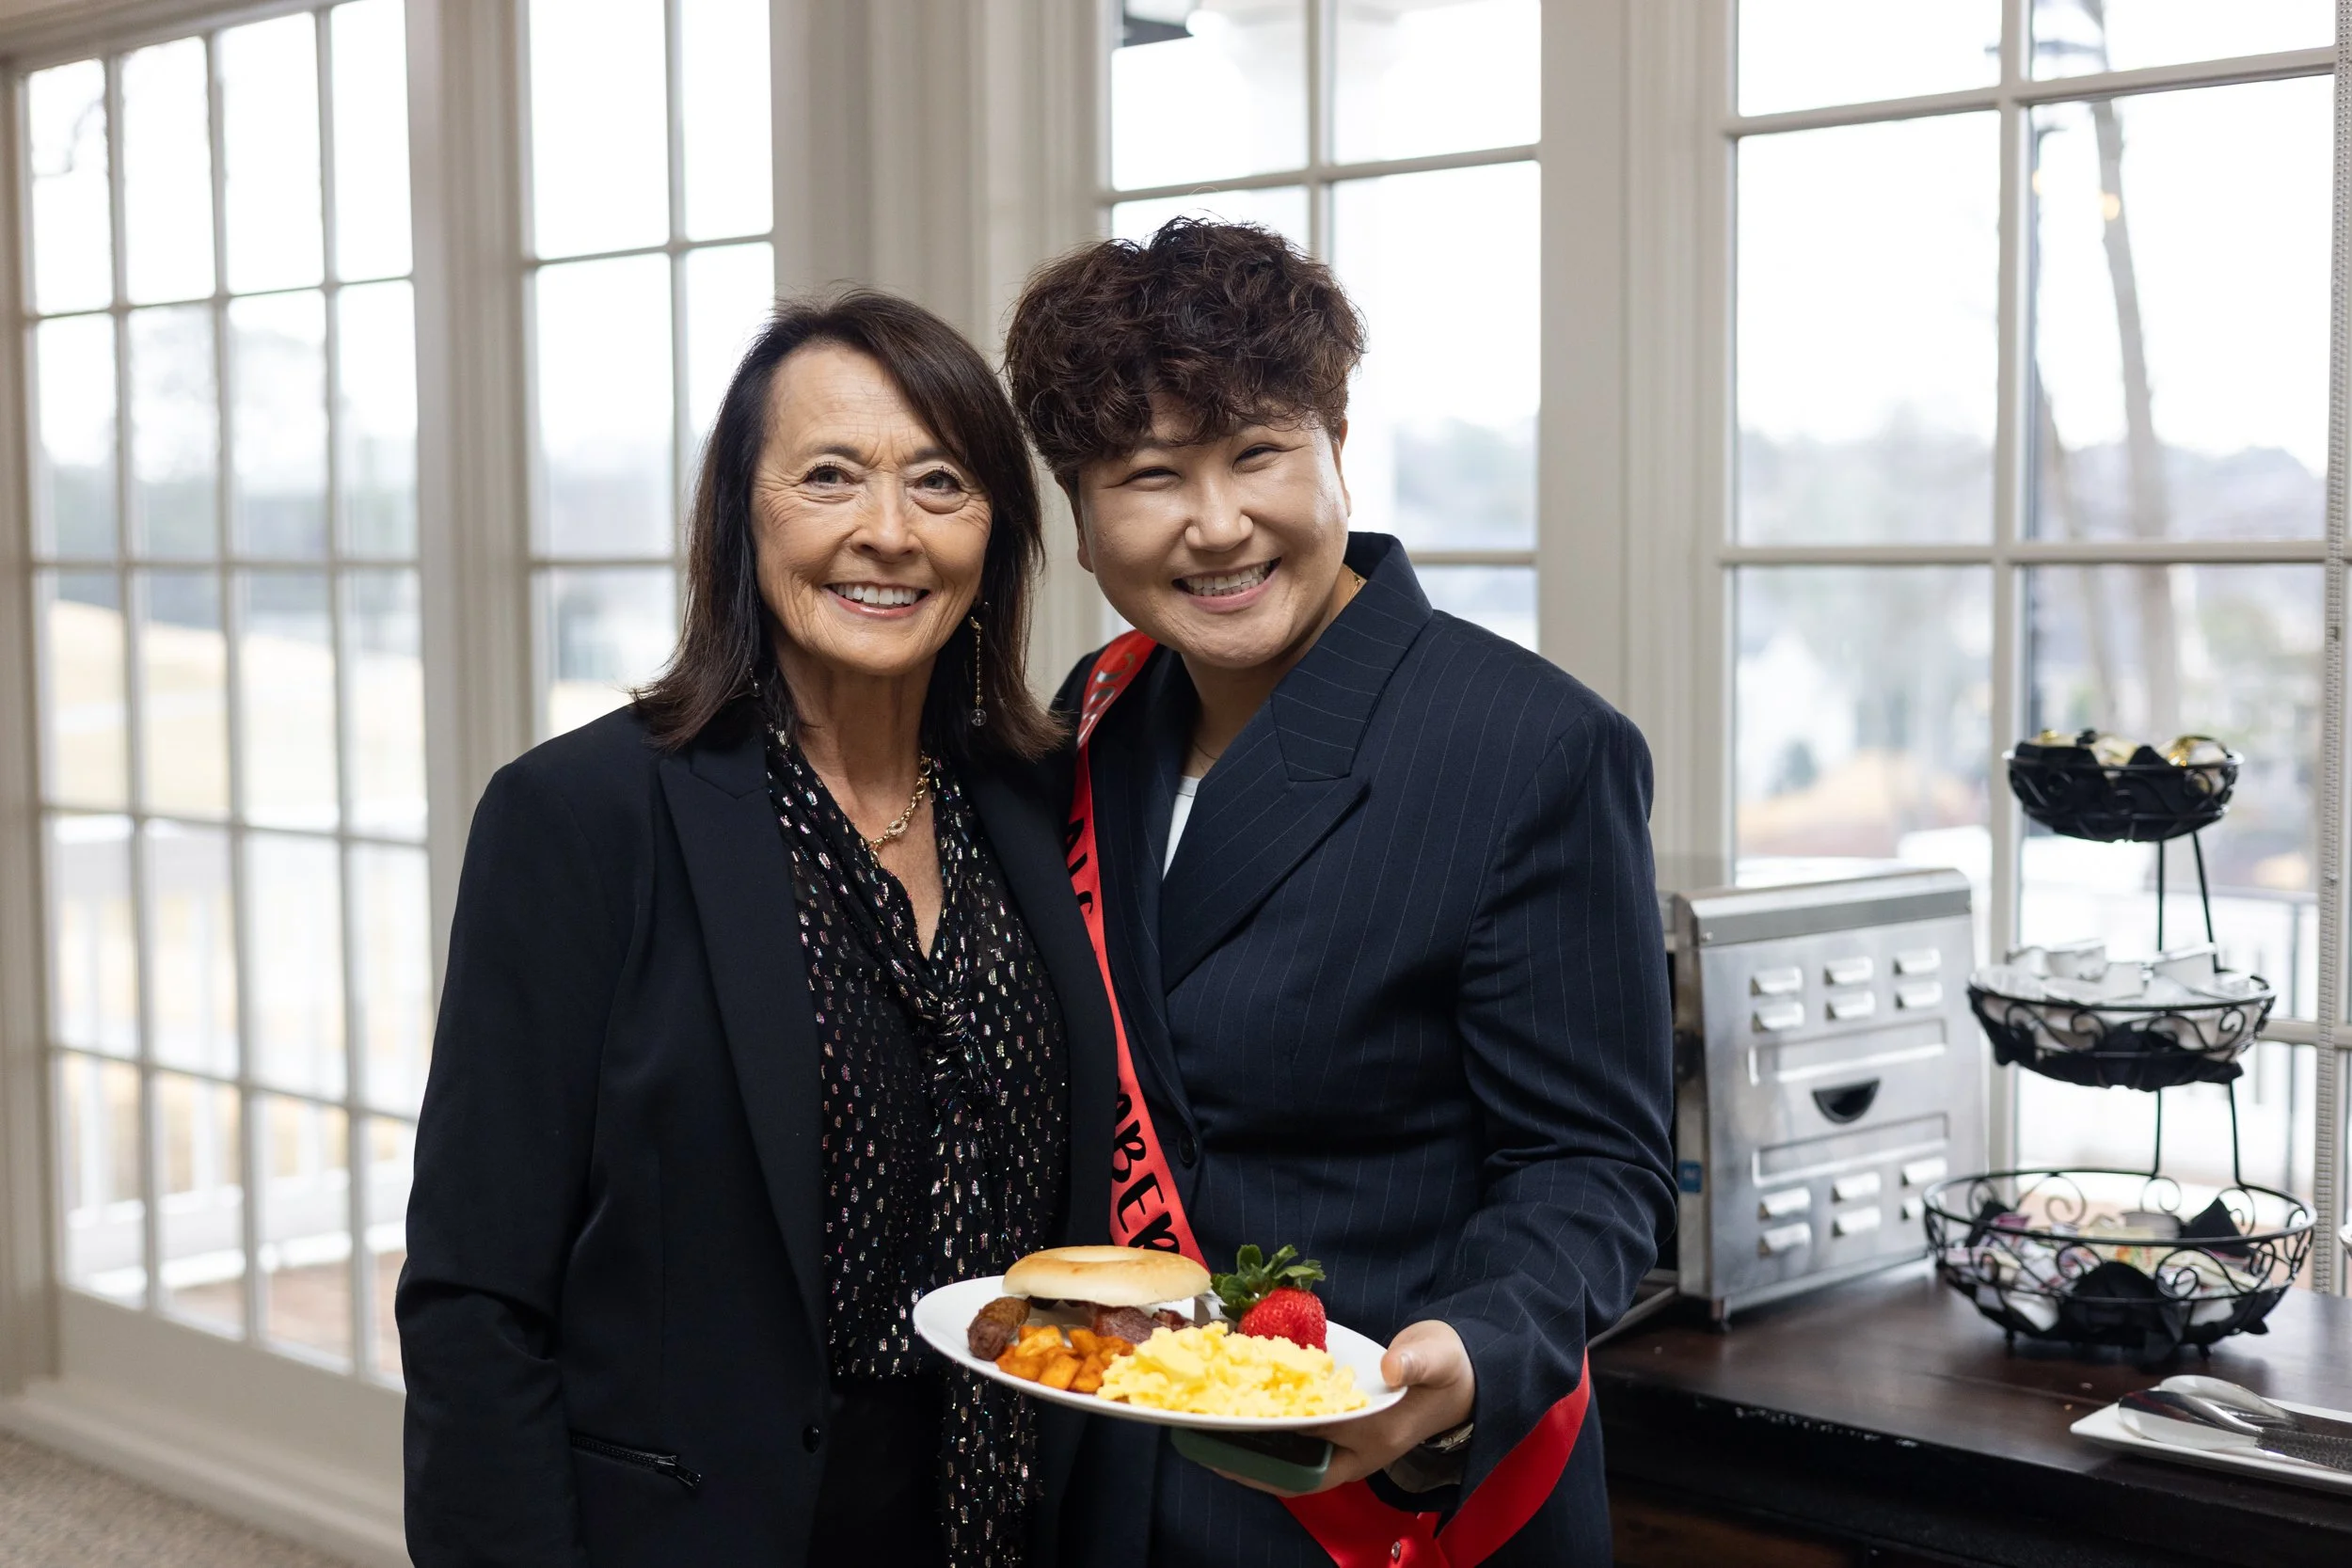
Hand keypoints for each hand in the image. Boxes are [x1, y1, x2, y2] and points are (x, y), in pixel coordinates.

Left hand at [1210, 1320, 1476, 1495]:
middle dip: (1247, 1458)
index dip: (1271, 1462)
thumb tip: (1391, 1367)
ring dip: (1249, 1443)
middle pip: (1291, 1465)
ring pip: (1288, 1453)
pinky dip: (1264, 1422)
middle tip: (1202, 1442)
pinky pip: (1293, 1432)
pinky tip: (1238, 1406)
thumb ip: (1415, 1361)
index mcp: (1374, 1438)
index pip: (1314, 1459)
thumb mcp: (1437, 1359)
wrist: (1458, 1374)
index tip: (1231, 1454)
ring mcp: (1344, 1438)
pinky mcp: (1336, 1422)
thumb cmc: (1446, 1369)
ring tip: (1206, 1429)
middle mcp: (1354, 1447)